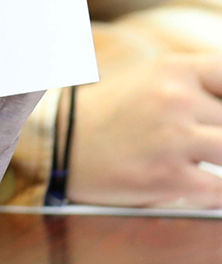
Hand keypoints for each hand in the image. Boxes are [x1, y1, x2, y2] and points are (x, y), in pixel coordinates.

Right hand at [68, 55, 221, 207]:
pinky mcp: (167, 177)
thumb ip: (198, 86)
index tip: (216, 119)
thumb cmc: (111, 113)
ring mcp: (172, 138)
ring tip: (202, 161)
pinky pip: (220, 190)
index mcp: (174, 69)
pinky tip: (203, 189)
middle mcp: (176, 98)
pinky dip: (216, 194)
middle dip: (219, 135)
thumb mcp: (151, 80)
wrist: (58, 143)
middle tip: (203, 143)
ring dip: (221, 160)